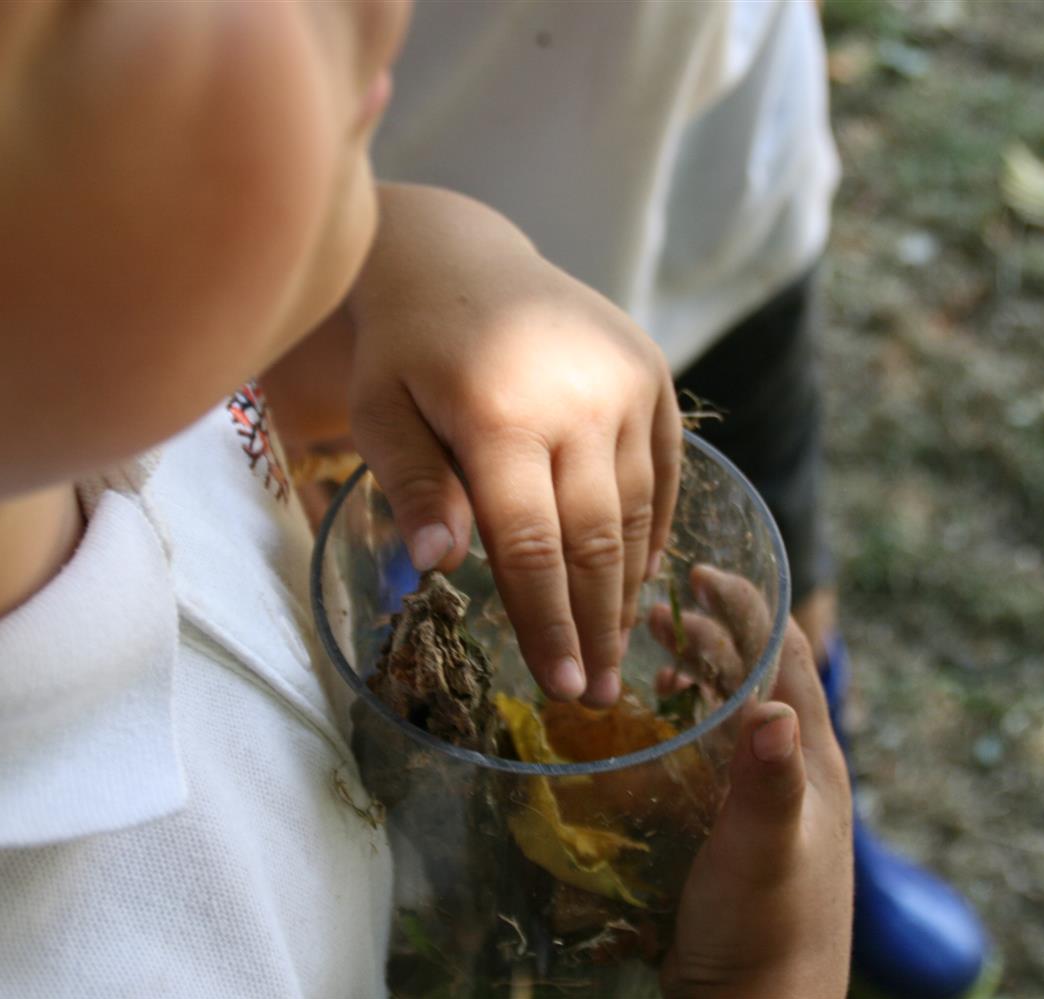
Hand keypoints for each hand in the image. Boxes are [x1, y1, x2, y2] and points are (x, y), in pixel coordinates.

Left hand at [346, 184, 681, 705]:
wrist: (460, 258)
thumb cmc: (404, 349)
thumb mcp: (380, 412)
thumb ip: (412, 487)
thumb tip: (438, 569)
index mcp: (501, 417)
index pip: (531, 546)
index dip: (548, 623)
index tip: (562, 688)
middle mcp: (578, 401)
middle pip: (594, 541)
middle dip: (596, 626)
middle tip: (599, 695)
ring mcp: (625, 384)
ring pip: (636, 512)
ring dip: (627, 589)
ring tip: (616, 650)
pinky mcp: (652, 374)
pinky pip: (664, 471)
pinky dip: (652, 530)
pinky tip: (637, 580)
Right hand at [656, 566, 853, 998]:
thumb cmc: (765, 935)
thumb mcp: (765, 852)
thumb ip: (770, 782)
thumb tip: (773, 705)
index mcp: (815, 767)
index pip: (789, 660)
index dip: (750, 609)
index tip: (704, 572)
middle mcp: (799, 778)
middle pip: (762, 680)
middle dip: (718, 634)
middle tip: (664, 605)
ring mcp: (773, 808)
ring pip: (739, 718)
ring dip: (704, 676)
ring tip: (657, 652)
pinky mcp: (741, 837)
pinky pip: (718, 759)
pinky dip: (690, 726)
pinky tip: (658, 730)